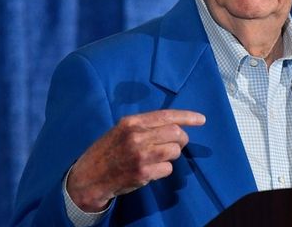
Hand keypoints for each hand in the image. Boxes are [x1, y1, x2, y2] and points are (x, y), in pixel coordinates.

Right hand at [66, 109, 205, 211]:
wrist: (89, 176)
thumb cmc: (107, 151)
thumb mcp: (121, 130)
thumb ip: (144, 126)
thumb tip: (173, 125)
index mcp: (131, 122)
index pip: (166, 115)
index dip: (187, 117)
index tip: (201, 119)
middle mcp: (136, 136)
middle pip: (175, 133)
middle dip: (182, 139)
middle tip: (178, 144)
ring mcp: (140, 155)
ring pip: (174, 151)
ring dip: (173, 155)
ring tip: (160, 157)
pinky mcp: (143, 173)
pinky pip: (168, 168)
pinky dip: (164, 169)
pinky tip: (152, 170)